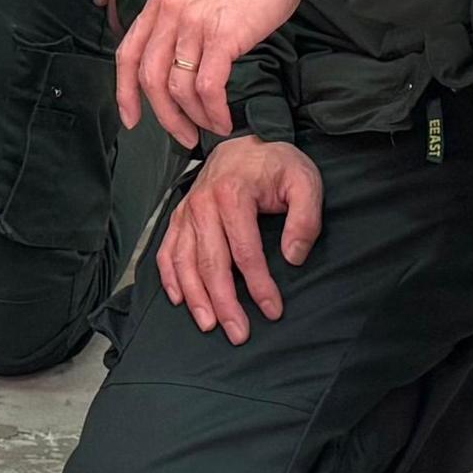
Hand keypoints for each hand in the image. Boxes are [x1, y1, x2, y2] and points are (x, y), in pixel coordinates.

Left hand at [114, 0, 302, 146]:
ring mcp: (195, 25)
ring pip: (179, 87)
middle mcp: (170, 14)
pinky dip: (214, 111)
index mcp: (159, 3)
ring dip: (193, 117)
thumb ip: (179, 16)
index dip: (125, 92)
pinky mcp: (224, 36)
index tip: (131, 118)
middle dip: (164, 117)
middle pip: (150, 79)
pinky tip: (225, 118)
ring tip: (211, 127)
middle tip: (182, 136)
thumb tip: (179, 55)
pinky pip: (209, 87)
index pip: (128, 54)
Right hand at [156, 137, 324, 345]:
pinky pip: (167, 249)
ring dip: (194, 296)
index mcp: (232, 194)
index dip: (259, 285)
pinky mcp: (179, 215)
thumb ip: (305, 219)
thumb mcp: (305, 182)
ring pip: (184, 261)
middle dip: (224, 302)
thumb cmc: (278, 163)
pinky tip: (179, 299)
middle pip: (210, 263)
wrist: (250, 139)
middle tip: (238, 333)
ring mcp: (187, 209)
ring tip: (208, 324)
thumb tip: (293, 257)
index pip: (244, 251)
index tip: (272, 310)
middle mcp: (203, 203)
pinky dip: (169, 276)